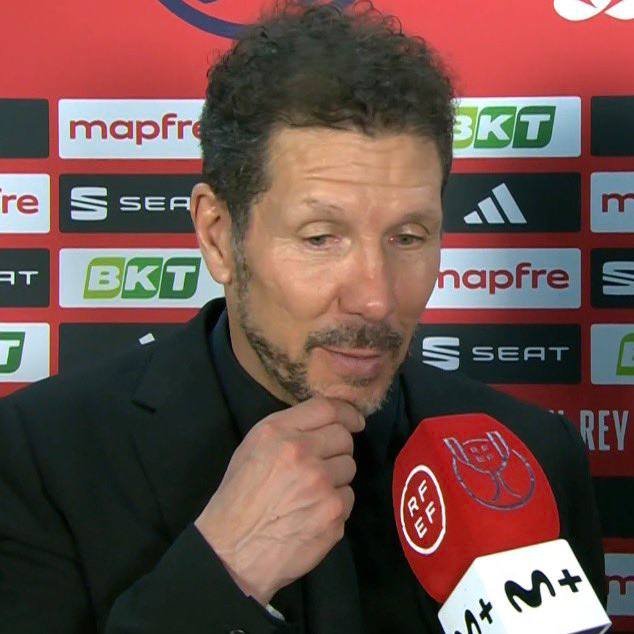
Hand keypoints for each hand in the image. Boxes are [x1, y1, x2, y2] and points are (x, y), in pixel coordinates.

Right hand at [194, 397, 364, 604]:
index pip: (326, 408)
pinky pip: (348, 498)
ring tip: (310, 492)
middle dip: (337, 448)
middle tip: (320, 464)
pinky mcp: (334, 514)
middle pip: (344, 438)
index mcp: (278, 433)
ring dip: (336, 477)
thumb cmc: (239, 496)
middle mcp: (302, 454)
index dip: (347, 412)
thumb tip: (327, 421)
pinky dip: (335, 504)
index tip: (355, 420)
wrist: (231, 551)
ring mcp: (322, 485)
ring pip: (349, 468)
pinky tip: (312, 513)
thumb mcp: (252, 447)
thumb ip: (289, 429)